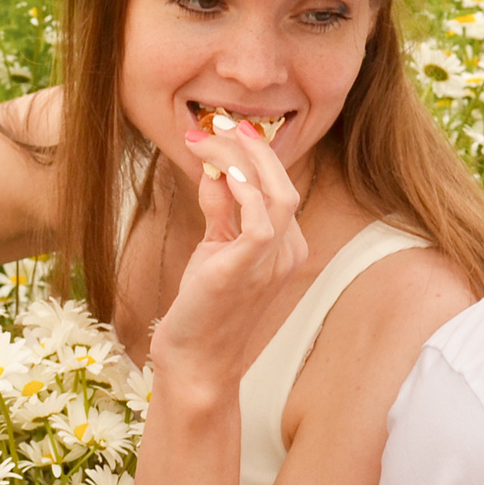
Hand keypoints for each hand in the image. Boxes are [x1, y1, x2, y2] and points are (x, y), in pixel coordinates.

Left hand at [148, 118, 308, 405]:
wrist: (195, 360)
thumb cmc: (203, 309)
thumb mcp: (213, 248)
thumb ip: (219, 209)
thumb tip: (214, 168)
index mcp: (285, 246)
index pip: (277, 187)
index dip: (250, 154)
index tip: (217, 132)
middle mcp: (288, 252)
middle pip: (283, 183)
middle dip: (249, 148)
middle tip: (215, 124)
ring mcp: (273, 262)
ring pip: (277, 193)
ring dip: (241, 159)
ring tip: (208, 137)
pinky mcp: (249, 269)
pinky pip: (260, 218)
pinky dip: (241, 188)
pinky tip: (217, 172)